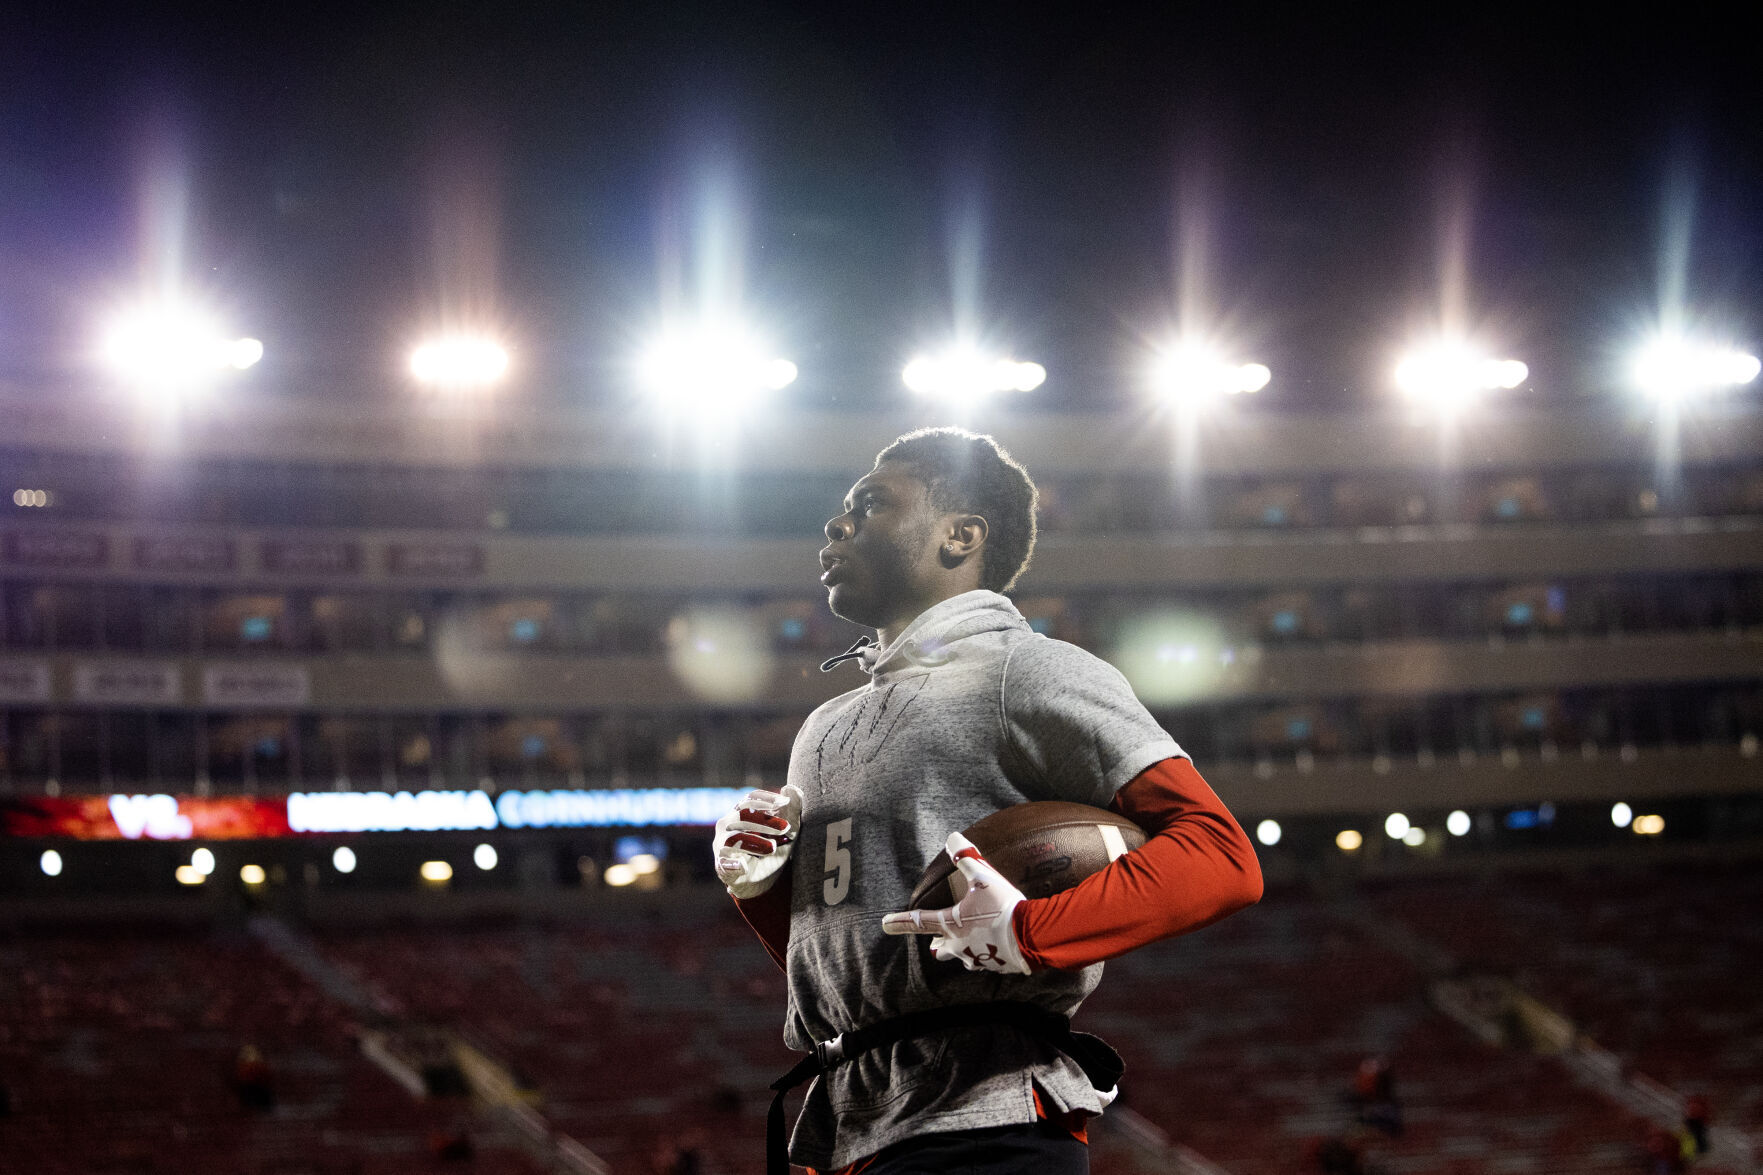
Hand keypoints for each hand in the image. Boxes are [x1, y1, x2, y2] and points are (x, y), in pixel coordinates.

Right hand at [712, 784, 803, 898]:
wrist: (761, 881)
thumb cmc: (771, 849)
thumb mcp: (788, 831)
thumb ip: (792, 810)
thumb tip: (791, 787)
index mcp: (740, 813)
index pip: (749, 800)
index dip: (765, 799)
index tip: (784, 802)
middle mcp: (727, 826)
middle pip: (742, 816)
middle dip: (765, 821)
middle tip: (786, 828)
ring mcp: (722, 846)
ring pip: (733, 838)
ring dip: (755, 842)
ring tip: (773, 848)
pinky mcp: (722, 867)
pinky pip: (724, 864)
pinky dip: (733, 864)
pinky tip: (744, 866)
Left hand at [881, 832, 1031, 974]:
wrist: (1032, 936)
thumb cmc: (1003, 906)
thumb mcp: (983, 877)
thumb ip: (966, 857)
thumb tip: (953, 836)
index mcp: (952, 924)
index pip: (919, 922)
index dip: (900, 922)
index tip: (884, 924)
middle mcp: (960, 946)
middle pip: (940, 950)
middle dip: (938, 945)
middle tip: (937, 941)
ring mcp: (977, 959)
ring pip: (963, 957)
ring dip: (963, 949)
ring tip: (971, 940)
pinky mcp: (996, 966)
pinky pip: (986, 961)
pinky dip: (987, 953)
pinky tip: (997, 945)